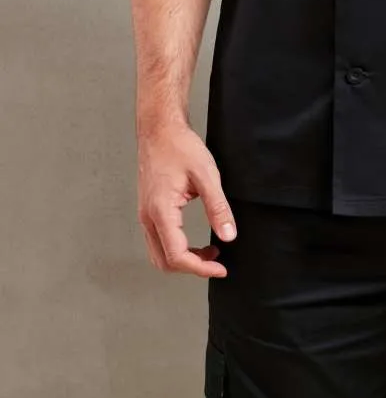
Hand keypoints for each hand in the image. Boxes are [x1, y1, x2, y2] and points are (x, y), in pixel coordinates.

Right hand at [136, 122, 236, 277]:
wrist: (160, 130)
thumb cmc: (180, 147)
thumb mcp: (206, 175)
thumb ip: (218, 207)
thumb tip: (229, 235)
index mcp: (161, 211)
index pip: (177, 255)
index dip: (200, 268)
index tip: (221, 268)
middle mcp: (148, 217)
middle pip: (164, 261)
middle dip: (192, 267)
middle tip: (217, 262)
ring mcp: (145, 215)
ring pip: (159, 254)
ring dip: (183, 259)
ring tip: (209, 251)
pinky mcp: (148, 210)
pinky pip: (158, 240)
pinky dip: (176, 248)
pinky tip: (194, 239)